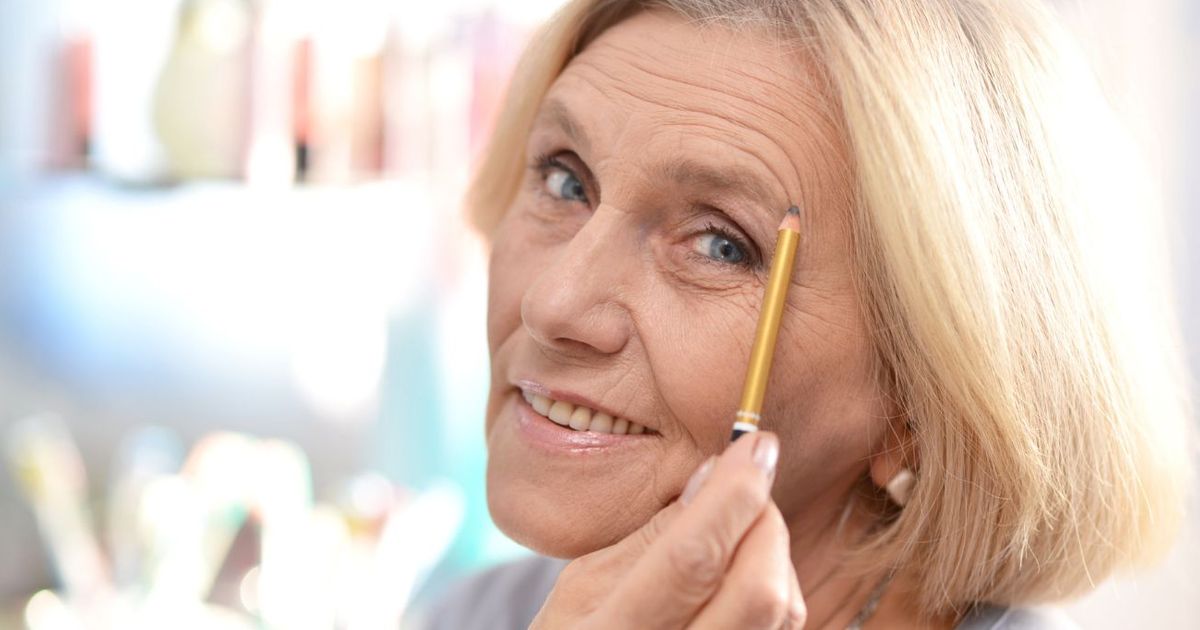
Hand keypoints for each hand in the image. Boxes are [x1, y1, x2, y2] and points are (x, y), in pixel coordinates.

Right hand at [530, 432, 804, 628]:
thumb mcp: (584, 585)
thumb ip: (651, 535)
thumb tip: (717, 471)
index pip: (692, 557)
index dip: (733, 493)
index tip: (756, 444)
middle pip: (759, 589)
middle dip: (764, 519)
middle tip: (745, 488)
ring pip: (784, 610)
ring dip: (772, 553)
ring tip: (733, 535)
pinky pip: (785, 626)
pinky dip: (776, 585)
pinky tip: (743, 573)